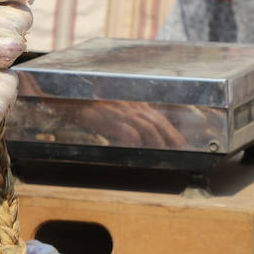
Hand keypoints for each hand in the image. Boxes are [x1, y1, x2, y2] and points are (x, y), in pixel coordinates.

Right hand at [64, 100, 188, 149]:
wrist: (71, 97)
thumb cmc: (91, 106)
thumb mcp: (115, 108)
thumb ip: (129, 118)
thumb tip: (140, 137)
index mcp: (134, 105)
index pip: (159, 118)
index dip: (172, 132)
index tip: (182, 145)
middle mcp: (131, 106)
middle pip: (157, 124)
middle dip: (170, 140)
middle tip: (179, 154)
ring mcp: (121, 111)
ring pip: (147, 128)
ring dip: (157, 144)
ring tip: (163, 156)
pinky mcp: (109, 118)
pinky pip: (127, 131)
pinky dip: (135, 142)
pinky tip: (139, 151)